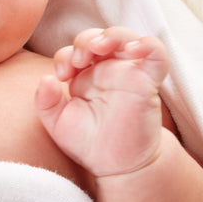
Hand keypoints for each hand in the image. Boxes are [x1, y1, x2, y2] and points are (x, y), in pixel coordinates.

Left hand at [35, 27, 169, 176]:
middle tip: (79, 60)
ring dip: (111, 35)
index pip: (75, 51)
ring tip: (98, 47)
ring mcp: (129, 73)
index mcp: (86, 77)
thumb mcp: (58, 123)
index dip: (65, 55)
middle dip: (85, 40)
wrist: (116, 166)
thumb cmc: (89, 144)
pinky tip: (133, 49)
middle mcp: (108, 71)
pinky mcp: (149, 80)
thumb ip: (46, 102)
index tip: (62, 75)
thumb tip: (46, 78)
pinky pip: (156, 52)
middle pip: (99, 37)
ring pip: (126, 37)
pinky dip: (147, 44)